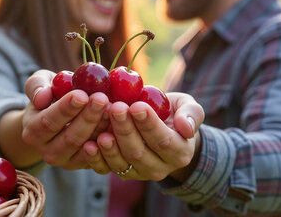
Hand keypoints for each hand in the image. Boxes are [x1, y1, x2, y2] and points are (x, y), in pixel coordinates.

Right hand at [20, 69, 109, 169]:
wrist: (57, 118)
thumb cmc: (50, 95)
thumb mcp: (40, 84)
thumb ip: (36, 85)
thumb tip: (41, 97)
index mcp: (32, 132)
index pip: (49, 122)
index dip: (66, 109)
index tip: (82, 95)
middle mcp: (47, 152)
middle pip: (70, 138)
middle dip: (88, 117)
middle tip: (102, 99)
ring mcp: (67, 162)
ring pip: (87, 148)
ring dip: (101, 128)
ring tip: (113, 108)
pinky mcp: (84, 165)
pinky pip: (100, 156)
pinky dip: (110, 140)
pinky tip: (119, 122)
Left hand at [82, 92, 203, 180]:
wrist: (163, 128)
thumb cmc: (175, 113)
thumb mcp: (189, 107)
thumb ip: (191, 115)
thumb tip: (187, 128)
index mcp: (180, 152)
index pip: (163, 140)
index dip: (149, 124)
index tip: (136, 106)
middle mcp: (161, 167)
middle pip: (139, 152)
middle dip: (125, 130)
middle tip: (115, 108)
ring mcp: (139, 173)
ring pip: (123, 162)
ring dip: (110, 146)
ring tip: (102, 130)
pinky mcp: (122, 173)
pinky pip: (108, 169)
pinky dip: (97, 159)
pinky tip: (89, 144)